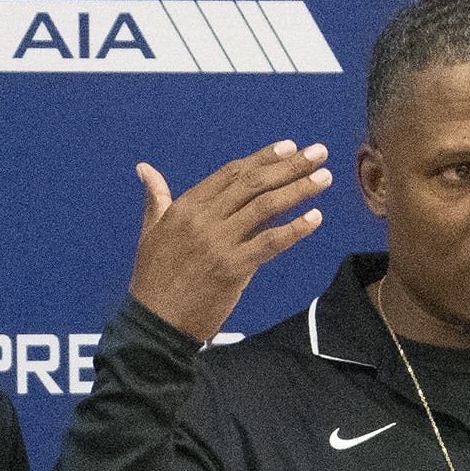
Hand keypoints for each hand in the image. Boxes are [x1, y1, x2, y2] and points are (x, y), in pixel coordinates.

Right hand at [125, 142, 328, 342]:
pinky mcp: (233, 269)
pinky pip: (270, 243)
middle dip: (290, 165)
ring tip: (324, 177)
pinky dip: (294, 229)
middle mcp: (203, 219)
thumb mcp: (150, 232)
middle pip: (254, 184)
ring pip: (265, 207)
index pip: (232, 173)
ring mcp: (219, 243)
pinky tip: (315, 217)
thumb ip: (156, 199)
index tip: (289, 147)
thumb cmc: (153, 280)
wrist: (155, 323)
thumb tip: (145, 168)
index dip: (263, 158)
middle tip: (319, 153)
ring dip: (299, 190)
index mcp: (185, 207)